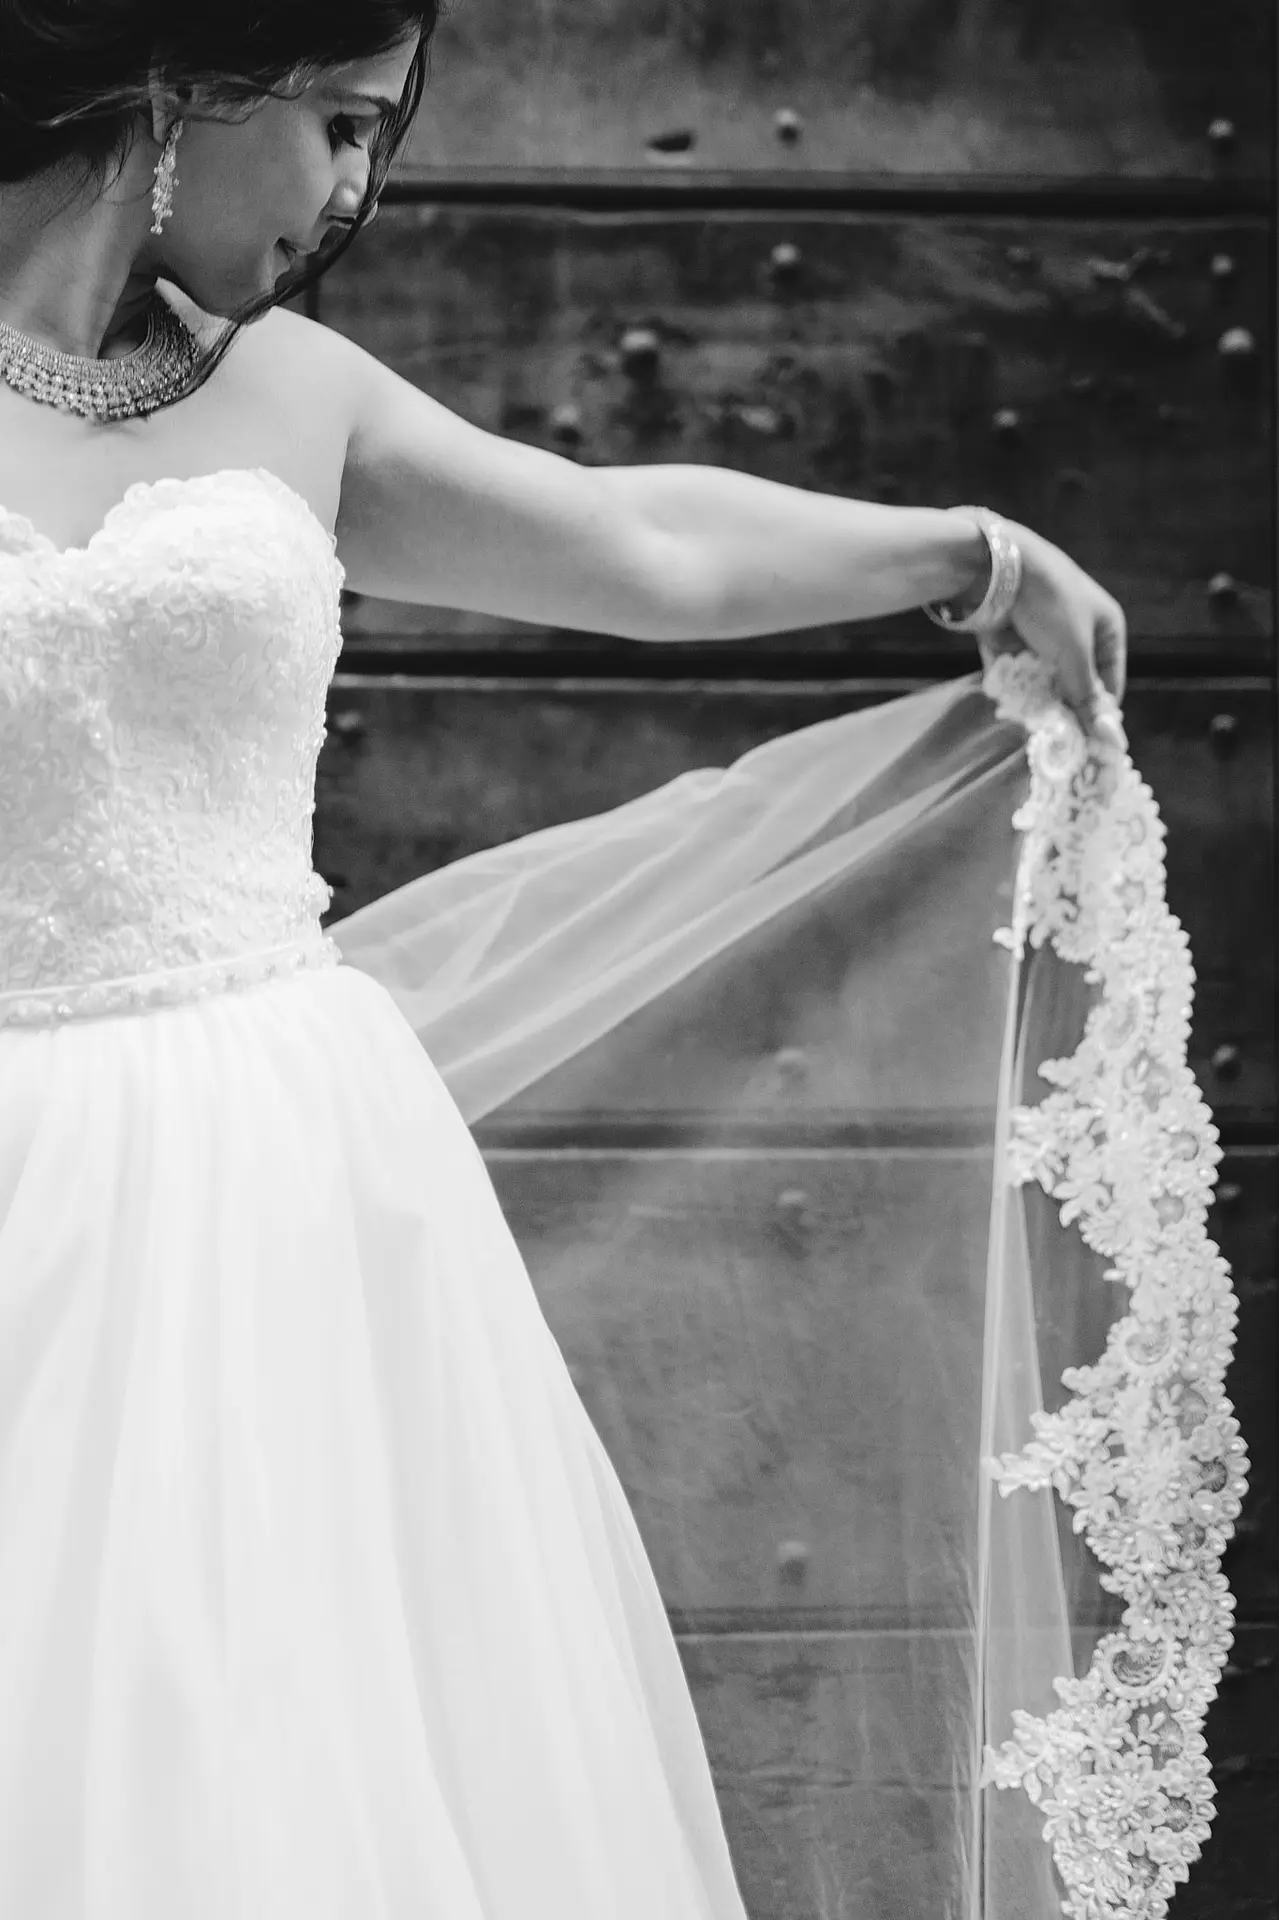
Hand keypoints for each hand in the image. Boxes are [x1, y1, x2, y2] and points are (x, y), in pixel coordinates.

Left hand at [982, 520, 1127, 750]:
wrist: (994, 569)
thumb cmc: (1049, 604)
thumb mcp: (1074, 653)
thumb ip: (1085, 696)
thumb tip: (1107, 738)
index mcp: (1106, 630)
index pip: (1109, 685)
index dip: (1098, 716)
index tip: (1087, 747)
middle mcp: (1077, 636)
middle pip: (1074, 688)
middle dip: (1063, 711)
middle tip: (1054, 741)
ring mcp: (1042, 639)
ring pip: (1044, 685)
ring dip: (1036, 703)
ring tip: (1029, 721)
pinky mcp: (1012, 643)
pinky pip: (1017, 676)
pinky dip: (1013, 689)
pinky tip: (1008, 702)